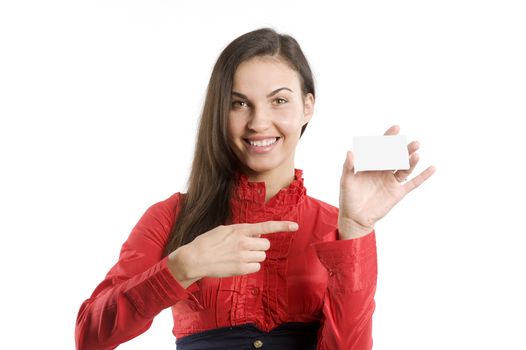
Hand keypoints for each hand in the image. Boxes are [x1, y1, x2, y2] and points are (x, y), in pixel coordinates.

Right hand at [169, 221, 298, 281]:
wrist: (195, 258)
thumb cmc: (207, 242)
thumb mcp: (224, 230)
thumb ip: (242, 231)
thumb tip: (258, 235)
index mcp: (240, 229)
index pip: (266, 226)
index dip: (282, 226)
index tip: (295, 226)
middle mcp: (244, 242)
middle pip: (266, 244)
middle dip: (259, 246)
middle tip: (245, 247)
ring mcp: (243, 256)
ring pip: (262, 256)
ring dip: (254, 256)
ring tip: (238, 255)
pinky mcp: (241, 269)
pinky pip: (256, 267)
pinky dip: (250, 266)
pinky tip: (238, 263)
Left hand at [338, 125, 435, 238]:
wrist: (355, 218)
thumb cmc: (348, 198)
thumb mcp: (346, 180)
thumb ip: (348, 166)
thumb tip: (350, 151)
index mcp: (371, 165)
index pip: (381, 148)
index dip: (388, 138)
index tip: (396, 128)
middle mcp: (383, 171)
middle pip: (396, 156)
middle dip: (403, 148)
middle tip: (412, 141)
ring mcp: (391, 181)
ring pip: (404, 168)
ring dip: (411, 160)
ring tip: (417, 152)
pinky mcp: (398, 192)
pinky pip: (413, 183)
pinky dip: (423, 176)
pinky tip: (432, 168)